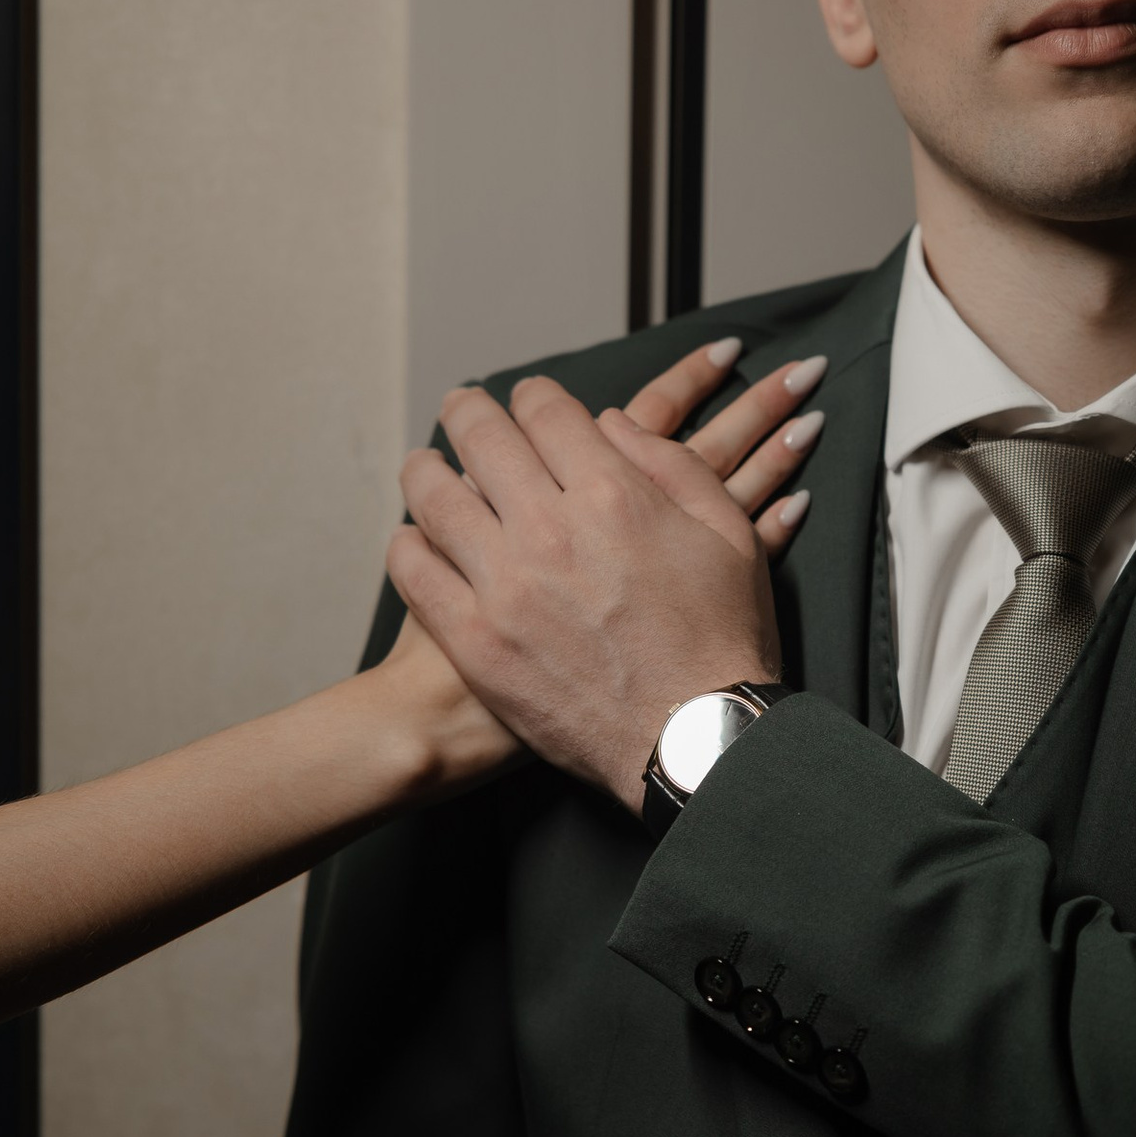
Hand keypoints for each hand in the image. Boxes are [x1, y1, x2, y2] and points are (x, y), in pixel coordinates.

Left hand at [389, 343, 828, 811]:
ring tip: (425, 466)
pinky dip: (408, 544)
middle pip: (481, 436)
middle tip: (461, 408)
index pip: (545, 409)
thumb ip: (670, 464)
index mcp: (613, 494)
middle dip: (469, 412)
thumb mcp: (727, 533)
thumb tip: (610, 423)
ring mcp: (505, 588)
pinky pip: (415, 571)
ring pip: (433, 496)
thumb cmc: (721, 637)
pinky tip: (416, 539)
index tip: (528, 402)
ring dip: (424, 469)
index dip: (533, 396)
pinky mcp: (476, 642)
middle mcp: (550, 530)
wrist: (694, 740)